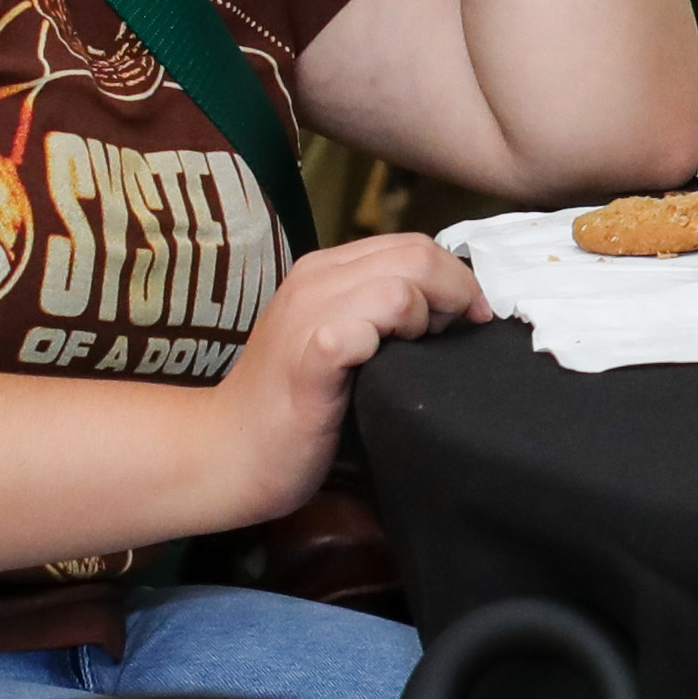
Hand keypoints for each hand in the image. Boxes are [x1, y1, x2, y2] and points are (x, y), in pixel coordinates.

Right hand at [216, 232, 481, 516]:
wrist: (226, 454)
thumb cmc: (293, 404)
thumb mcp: (339, 339)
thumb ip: (379, 310)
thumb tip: (452, 304)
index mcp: (325, 271)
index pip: (412, 244)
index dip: (455, 276)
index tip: (471, 316)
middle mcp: (315, 281)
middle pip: (417, 254)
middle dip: (457, 291)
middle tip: (457, 333)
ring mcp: (308, 316)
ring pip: (401, 285)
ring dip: (426, 317)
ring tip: (415, 352)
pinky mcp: (308, 358)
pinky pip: (364, 328)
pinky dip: (387, 343)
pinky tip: (382, 369)